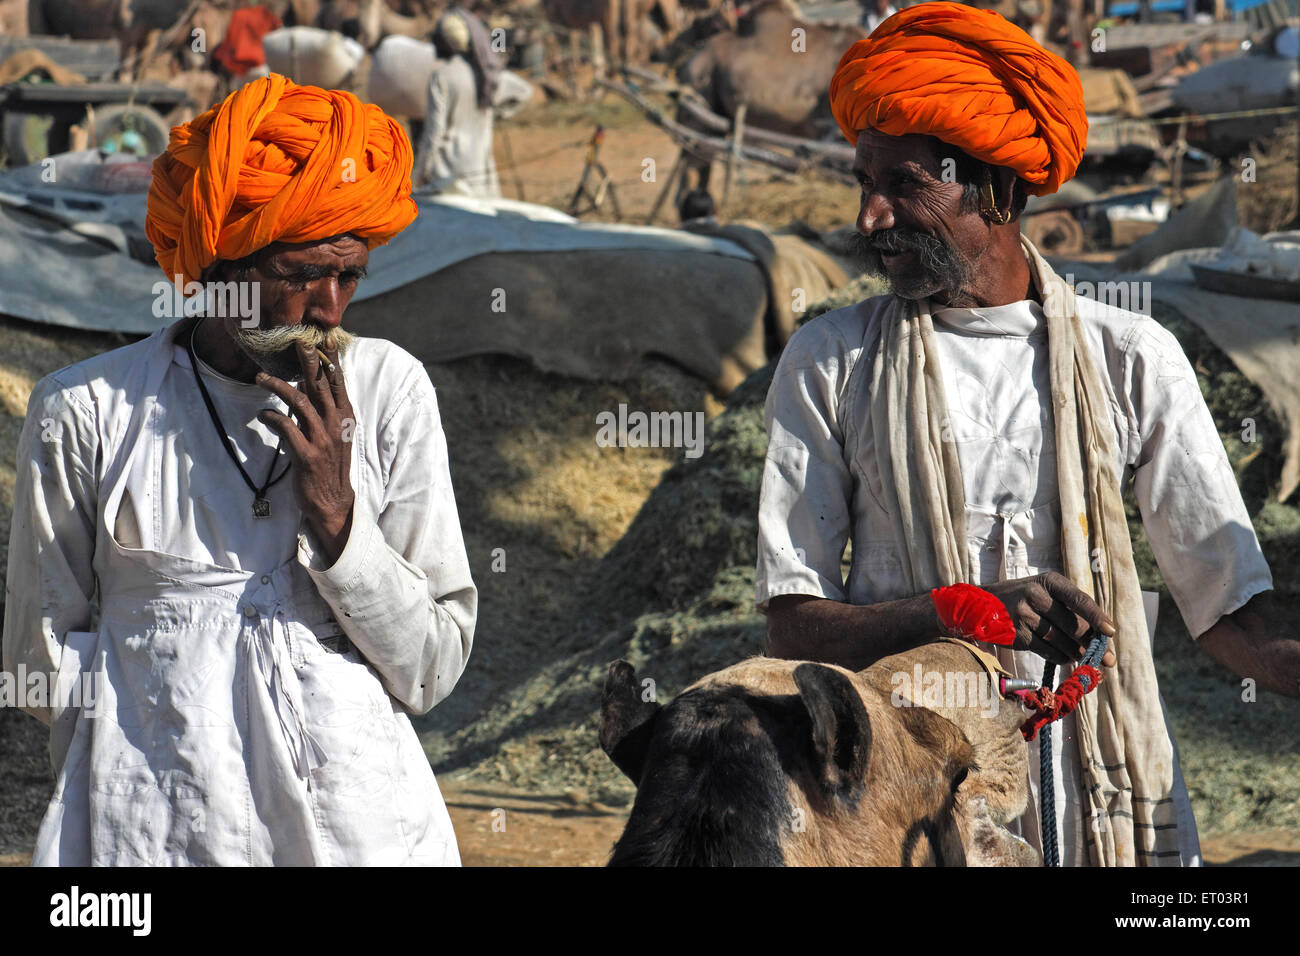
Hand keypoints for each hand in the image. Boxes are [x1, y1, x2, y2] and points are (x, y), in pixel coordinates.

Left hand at [255, 341, 354, 562]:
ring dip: (278, 387)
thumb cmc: (330, 466)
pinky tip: (262, 414)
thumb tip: (305, 383)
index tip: (321, 341)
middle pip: (321, 385)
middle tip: (296, 341)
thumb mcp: (333, 434)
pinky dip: (272, 418)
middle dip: (308, 362)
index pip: (339, 383)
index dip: (330, 361)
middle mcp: (336, 425)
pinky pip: (287, 428)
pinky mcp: (307, 455)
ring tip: (260, 378)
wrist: (332, 502)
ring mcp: (322, 439)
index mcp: (345, 418)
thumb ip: (322, 409)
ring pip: (300, 402)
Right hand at [984, 572, 1116, 667]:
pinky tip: (1065, 656)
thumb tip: (1100, 637)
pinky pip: (1047, 651)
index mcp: (1050, 581)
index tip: (1110, 632)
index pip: (1079, 600)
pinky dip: (1060, 656)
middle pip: (1072, 625)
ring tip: (1081, 656)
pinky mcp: (1016, 634)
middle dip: (1091, 644)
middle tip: (1107, 659)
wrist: (983, 605)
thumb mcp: (1046, 592)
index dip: (1096, 617)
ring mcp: (1024, 614)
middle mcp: (1036, 595)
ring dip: (1075, 652)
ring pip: (1061, 640)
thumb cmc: (1024, 598)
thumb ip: (1070, 609)